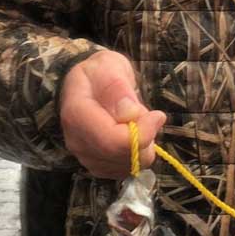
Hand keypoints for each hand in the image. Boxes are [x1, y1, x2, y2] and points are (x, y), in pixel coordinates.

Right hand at [59, 49, 165, 177]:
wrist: (86, 86)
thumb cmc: (99, 73)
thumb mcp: (109, 66)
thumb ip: (117, 88)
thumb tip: (130, 114)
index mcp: (76, 115)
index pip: (112, 141)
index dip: (142, 134)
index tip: (157, 115)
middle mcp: (77, 142)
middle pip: (123, 157)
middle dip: (145, 138)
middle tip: (145, 114)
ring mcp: (86, 157)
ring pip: (129, 166)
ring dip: (142, 146)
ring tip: (135, 121)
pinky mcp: (98, 166)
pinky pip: (127, 169)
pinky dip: (137, 154)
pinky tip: (132, 134)